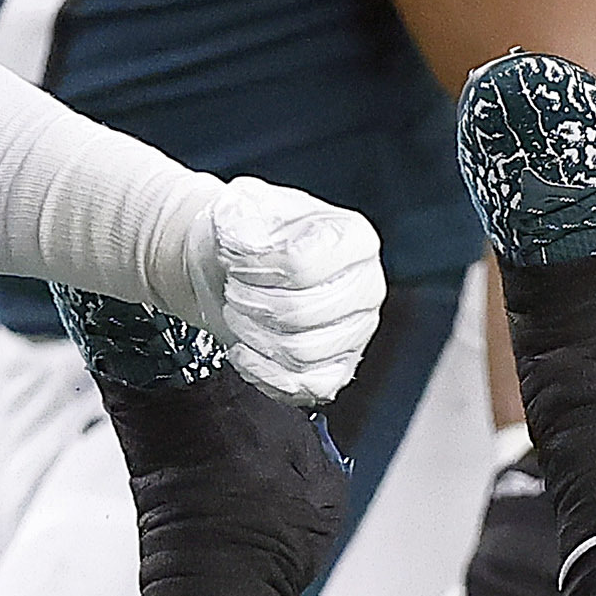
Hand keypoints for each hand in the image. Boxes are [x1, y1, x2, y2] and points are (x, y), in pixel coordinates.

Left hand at [191, 181, 386, 404]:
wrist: (231, 267)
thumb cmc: (246, 237)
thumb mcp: (240, 208)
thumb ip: (244, 219)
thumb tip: (249, 243)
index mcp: (352, 239)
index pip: (303, 263)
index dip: (257, 268)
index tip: (235, 262)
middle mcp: (365, 286)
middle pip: (302, 312)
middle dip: (252, 304)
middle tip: (234, 291)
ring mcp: (355, 332)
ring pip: (303, 352)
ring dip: (255, 337)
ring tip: (240, 315)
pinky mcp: (337, 369)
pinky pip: (307, 387)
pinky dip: (265, 373)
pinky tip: (246, 350)